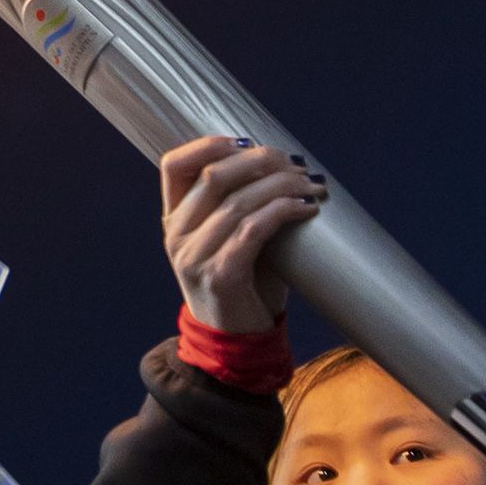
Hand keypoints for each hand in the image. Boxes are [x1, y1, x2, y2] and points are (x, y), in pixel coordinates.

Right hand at [159, 136, 324, 331]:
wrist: (236, 342)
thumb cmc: (244, 284)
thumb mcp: (230, 238)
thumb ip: (239, 204)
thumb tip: (281, 163)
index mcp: (174, 221)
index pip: (173, 165)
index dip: (208, 144)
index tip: (247, 141)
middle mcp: (176, 236)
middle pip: (214, 176)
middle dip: (262, 162)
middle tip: (296, 165)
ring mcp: (193, 257)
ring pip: (238, 201)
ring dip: (283, 186)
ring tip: (312, 186)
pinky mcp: (220, 275)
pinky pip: (254, 229)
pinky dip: (284, 211)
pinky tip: (307, 209)